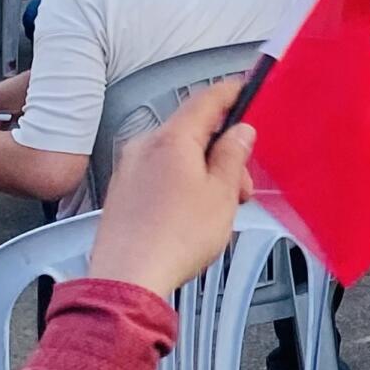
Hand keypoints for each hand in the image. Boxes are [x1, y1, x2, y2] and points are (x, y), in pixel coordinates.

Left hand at [86, 82, 256, 299]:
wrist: (128, 280)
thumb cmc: (173, 239)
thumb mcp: (222, 193)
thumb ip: (233, 155)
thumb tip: (240, 133)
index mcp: (171, 139)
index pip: (206, 99)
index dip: (231, 93)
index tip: (246, 89)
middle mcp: (144, 147)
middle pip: (192, 132)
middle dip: (222, 150)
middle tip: (242, 181)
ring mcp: (129, 170)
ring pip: (176, 156)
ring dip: (203, 171)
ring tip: (219, 207)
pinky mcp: (122, 194)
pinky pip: (158, 175)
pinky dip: (180, 184)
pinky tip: (191, 215)